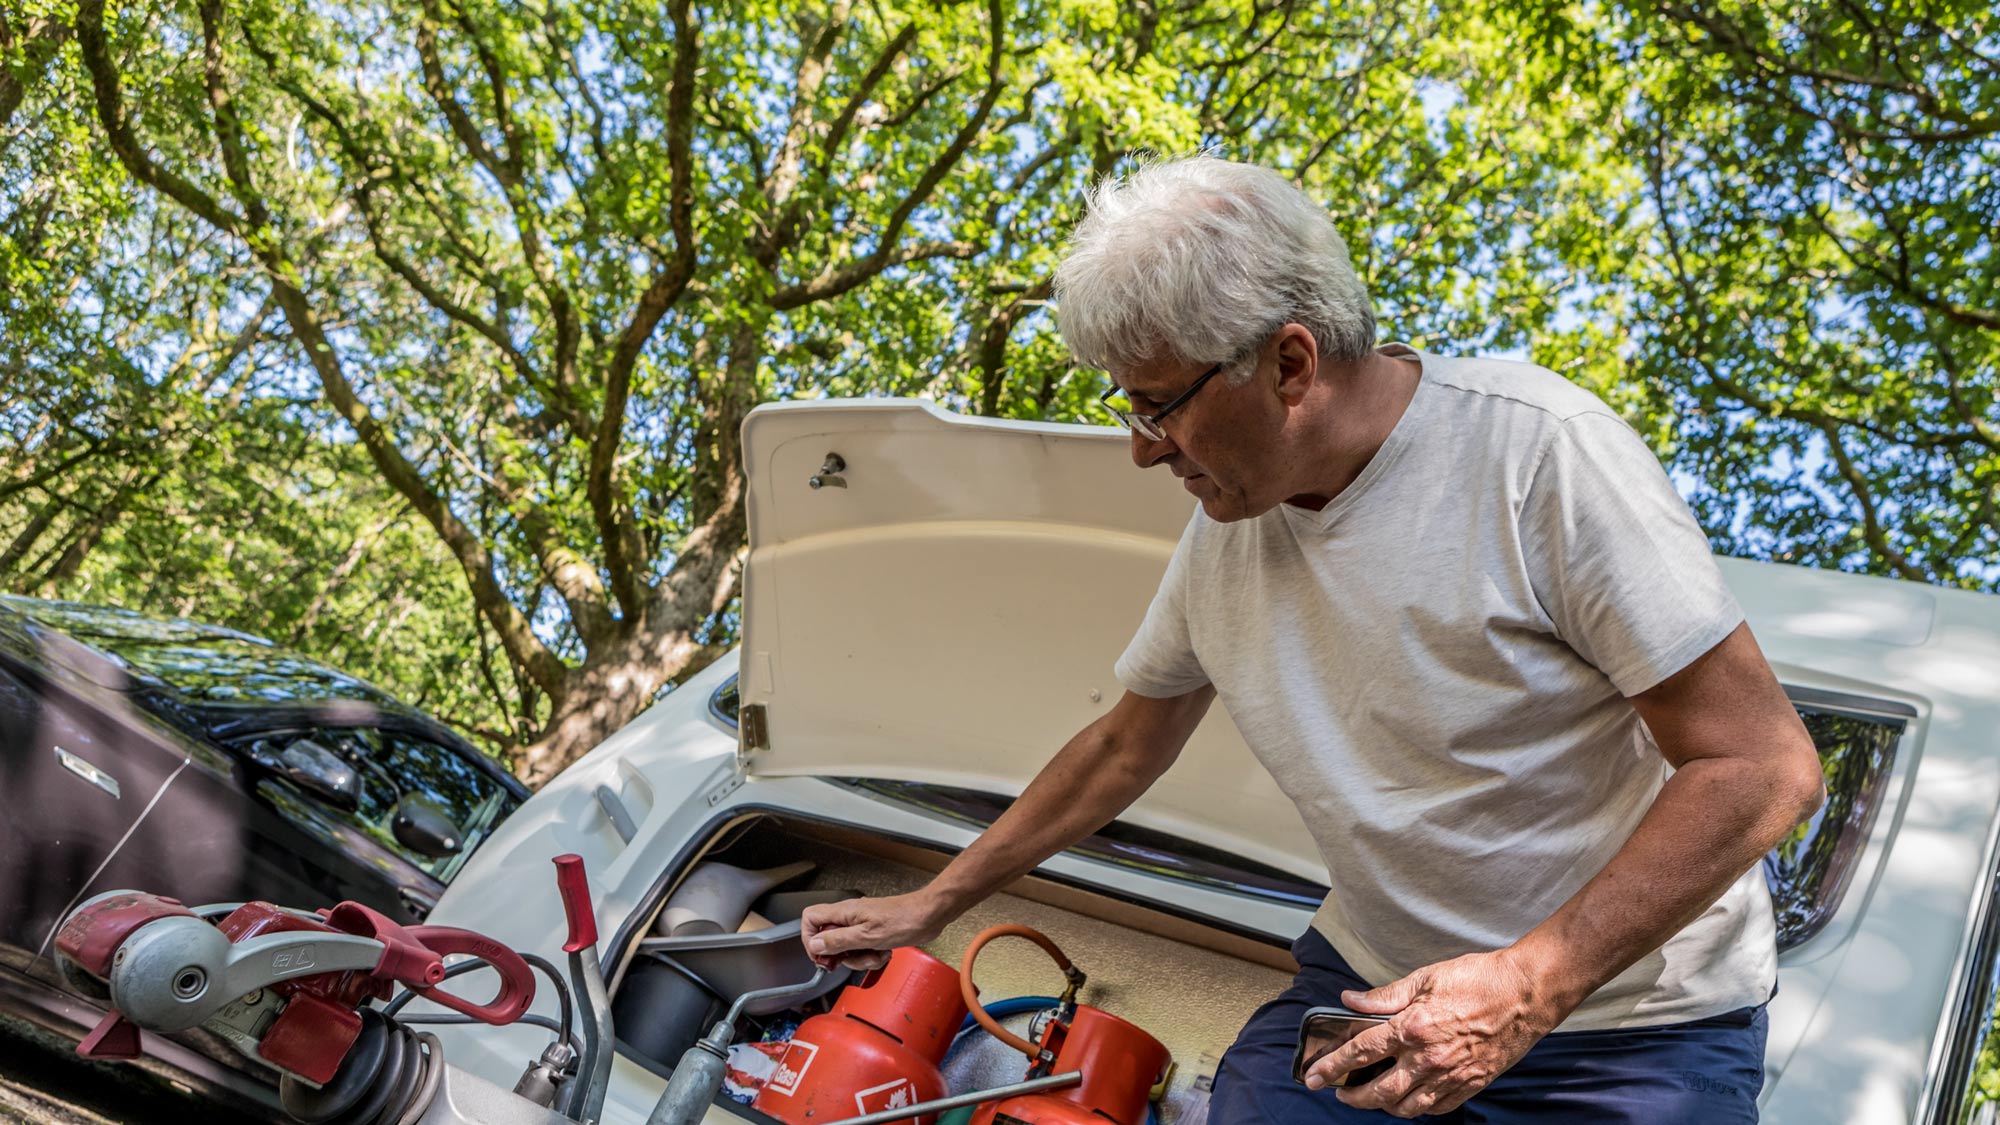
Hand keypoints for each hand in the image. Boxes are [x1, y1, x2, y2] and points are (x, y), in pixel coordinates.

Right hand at [799, 892, 947, 970]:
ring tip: (875, 953)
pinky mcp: (874, 932)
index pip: (810, 919)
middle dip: (841, 955)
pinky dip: (872, 955)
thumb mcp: (867, 936)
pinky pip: (864, 949)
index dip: (810, 939)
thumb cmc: (904, 919)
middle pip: (828, 939)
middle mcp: (850, 917)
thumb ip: (838, 940)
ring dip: (860, 958)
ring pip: (848, 948)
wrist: (929, 915)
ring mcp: (862, 925)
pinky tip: (884, 951)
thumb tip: (815, 945)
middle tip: (851, 959)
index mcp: (844, 913)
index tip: (822, 956)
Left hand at [1301, 948, 1568, 1118]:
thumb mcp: (1425, 978)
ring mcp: (1451, 1076)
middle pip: (1378, 1091)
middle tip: (1340, 1091)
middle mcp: (1429, 1058)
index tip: (1315, 1075)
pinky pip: (1436, 1109)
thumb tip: (1350, 1001)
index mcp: (1413, 1027)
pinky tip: (1409, 1098)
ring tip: (1371, 1095)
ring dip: (1382, 1105)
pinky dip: (1416, 1108)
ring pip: (1406, 1107)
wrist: (1527, 993)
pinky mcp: (1472, 1084)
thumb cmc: (1480, 979)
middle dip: (1352, 1095)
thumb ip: (1384, 996)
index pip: (1360, 1052)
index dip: (1332, 1065)